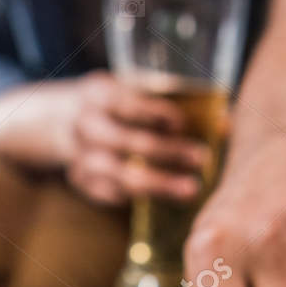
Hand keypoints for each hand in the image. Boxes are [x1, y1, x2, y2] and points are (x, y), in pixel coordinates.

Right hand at [62, 72, 210, 205]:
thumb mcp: (129, 88)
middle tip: (201, 158)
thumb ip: (168, 99)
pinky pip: (112, 195)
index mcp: (98, 94)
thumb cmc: (115, 104)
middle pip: (127, 142)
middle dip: (167, 151)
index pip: (126, 103)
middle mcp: (84, 126)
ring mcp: (80, 158)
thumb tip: (224, 121)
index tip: (182, 123)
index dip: (154, 113)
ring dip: (159, 184)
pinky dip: (140, 197)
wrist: (61, 121)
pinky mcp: (82, 183)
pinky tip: (166, 198)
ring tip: (190, 189)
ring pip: (121, 176)